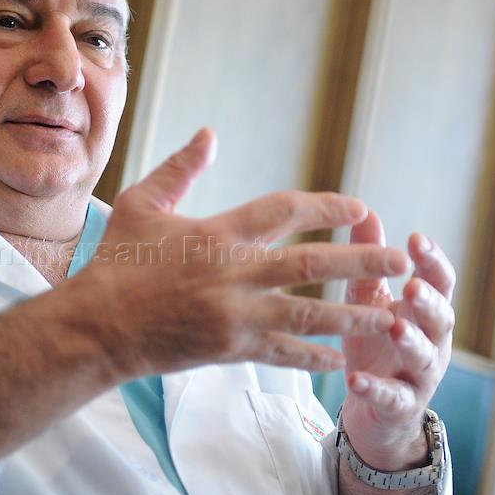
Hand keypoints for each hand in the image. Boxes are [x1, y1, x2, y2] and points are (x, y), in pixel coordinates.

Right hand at [71, 129, 406, 378]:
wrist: (95, 327)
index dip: (327, 208)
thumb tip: (210, 134)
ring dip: (354, 315)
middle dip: (361, 261)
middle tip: (400, 259)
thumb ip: (180, 169)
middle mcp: (233, 274)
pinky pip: (283, 356)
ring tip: (392, 313)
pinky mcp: (229, 351)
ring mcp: (234, 316)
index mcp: (217, 233)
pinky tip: (342, 359)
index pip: (285, 211)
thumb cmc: (115, 263)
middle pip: (312, 265)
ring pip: (309, 316)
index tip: (359, 210)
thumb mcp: (141, 205)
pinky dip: (315, 359)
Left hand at [340, 212, 455, 469]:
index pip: (439, 282)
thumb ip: (369, 261)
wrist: (375, 410)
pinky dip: (375, 388)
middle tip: (412, 286)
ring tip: (394, 328)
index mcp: (426, 312)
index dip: (433, 261)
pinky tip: (355, 379)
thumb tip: (367, 211)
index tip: (417, 239)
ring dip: (411, 342)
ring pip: (425, 358)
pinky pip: (392, 398)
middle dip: (429, 301)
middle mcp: (433, 342)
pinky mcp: (400, 407)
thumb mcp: (369, 299)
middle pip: (441, 319)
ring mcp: (420, 376)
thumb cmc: (376, 345)